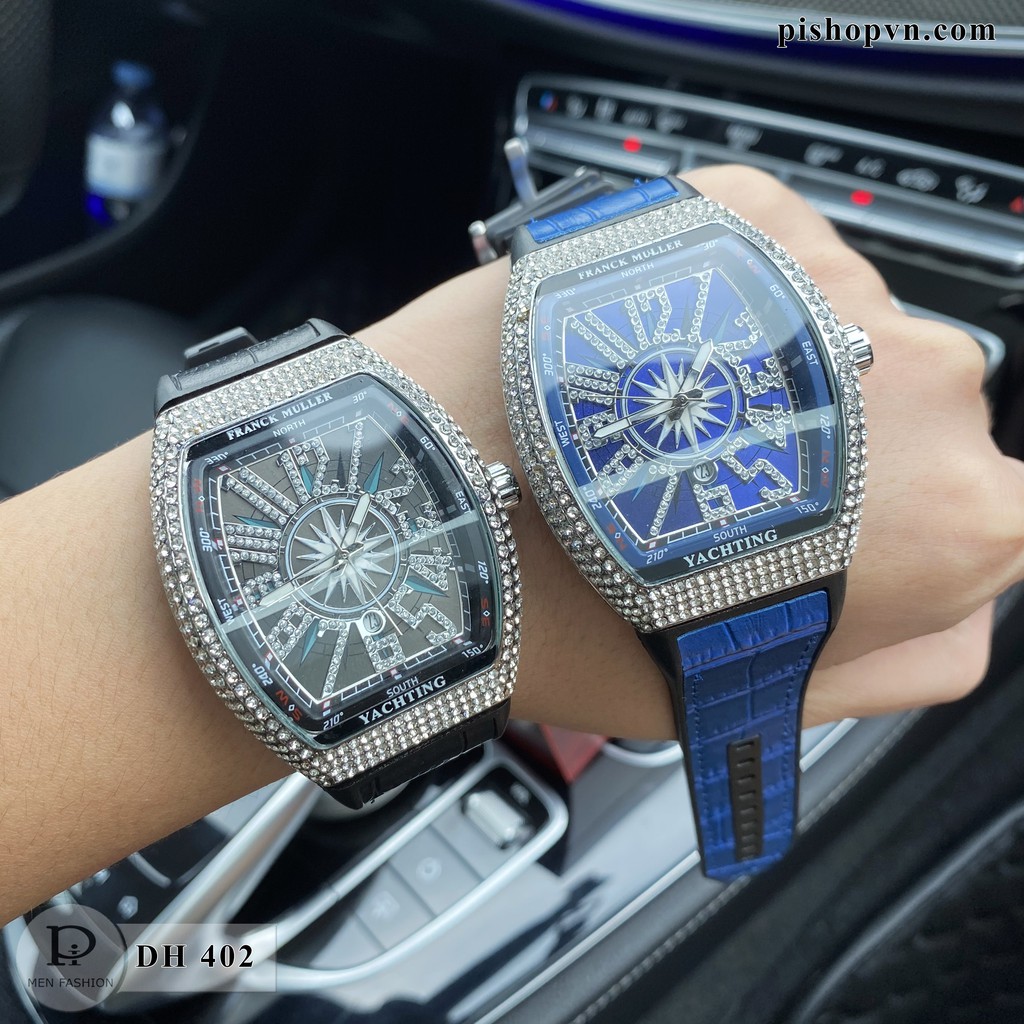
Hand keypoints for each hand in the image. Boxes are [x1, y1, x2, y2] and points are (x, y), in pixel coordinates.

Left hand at [364, 164, 1023, 734]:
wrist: (435, 493)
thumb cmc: (578, 610)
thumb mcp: (758, 695)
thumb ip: (899, 662)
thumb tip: (954, 615)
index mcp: (956, 517)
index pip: (1005, 517)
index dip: (921, 535)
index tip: (850, 538)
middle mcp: (926, 382)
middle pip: (920, 423)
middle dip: (843, 462)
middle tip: (722, 497)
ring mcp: (839, 280)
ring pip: (845, 336)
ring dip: (777, 377)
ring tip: (666, 425)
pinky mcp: (746, 215)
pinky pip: (775, 264)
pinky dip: (727, 306)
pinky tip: (652, 361)